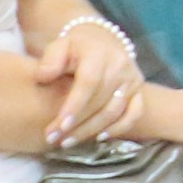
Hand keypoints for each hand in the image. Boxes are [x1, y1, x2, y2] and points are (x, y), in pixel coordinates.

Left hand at [33, 15, 142, 145]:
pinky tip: (98, 137)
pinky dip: (118, 128)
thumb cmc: (75, 48)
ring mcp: (132, 80)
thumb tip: (43, 78)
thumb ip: (50, 60)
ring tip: (67, 141)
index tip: (59, 125)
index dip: (75, 106)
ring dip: (90, 130)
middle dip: (76, 124)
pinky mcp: (139, 92)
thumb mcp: (59, 46)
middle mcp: (121, 66)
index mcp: (99, 54)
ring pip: (114, 112)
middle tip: (53, 138)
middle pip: (100, 102)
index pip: (89, 83)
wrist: (101, 41)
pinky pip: (134, 114)